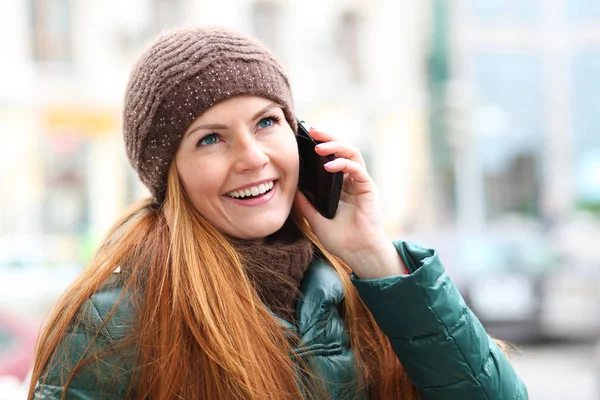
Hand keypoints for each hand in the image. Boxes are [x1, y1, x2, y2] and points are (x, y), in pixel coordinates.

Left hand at [293, 128, 405, 277]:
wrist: (358, 253)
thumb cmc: (341, 239)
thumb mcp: (315, 219)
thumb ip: (306, 204)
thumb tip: (292, 189)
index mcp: (341, 186)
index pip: (332, 158)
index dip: (322, 146)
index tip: (305, 139)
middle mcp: (352, 181)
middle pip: (343, 150)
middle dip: (329, 138)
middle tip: (313, 130)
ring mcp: (361, 183)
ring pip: (352, 153)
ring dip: (336, 146)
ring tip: (319, 146)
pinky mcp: (368, 189)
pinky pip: (357, 169)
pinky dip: (343, 163)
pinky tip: (329, 165)